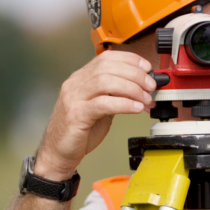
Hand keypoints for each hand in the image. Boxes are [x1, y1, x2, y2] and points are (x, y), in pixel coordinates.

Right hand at [33, 51, 154, 179]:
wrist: (58, 152)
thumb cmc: (79, 131)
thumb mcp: (100, 107)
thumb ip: (115, 95)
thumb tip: (141, 89)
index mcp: (81, 78)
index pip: (107, 57)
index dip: (130, 60)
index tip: (147, 68)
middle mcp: (75, 84)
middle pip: (108, 66)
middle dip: (135, 74)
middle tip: (150, 86)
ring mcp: (74, 98)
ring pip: (105, 81)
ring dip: (131, 88)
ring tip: (145, 99)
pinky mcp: (76, 115)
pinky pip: (103, 104)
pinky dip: (123, 104)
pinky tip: (135, 108)